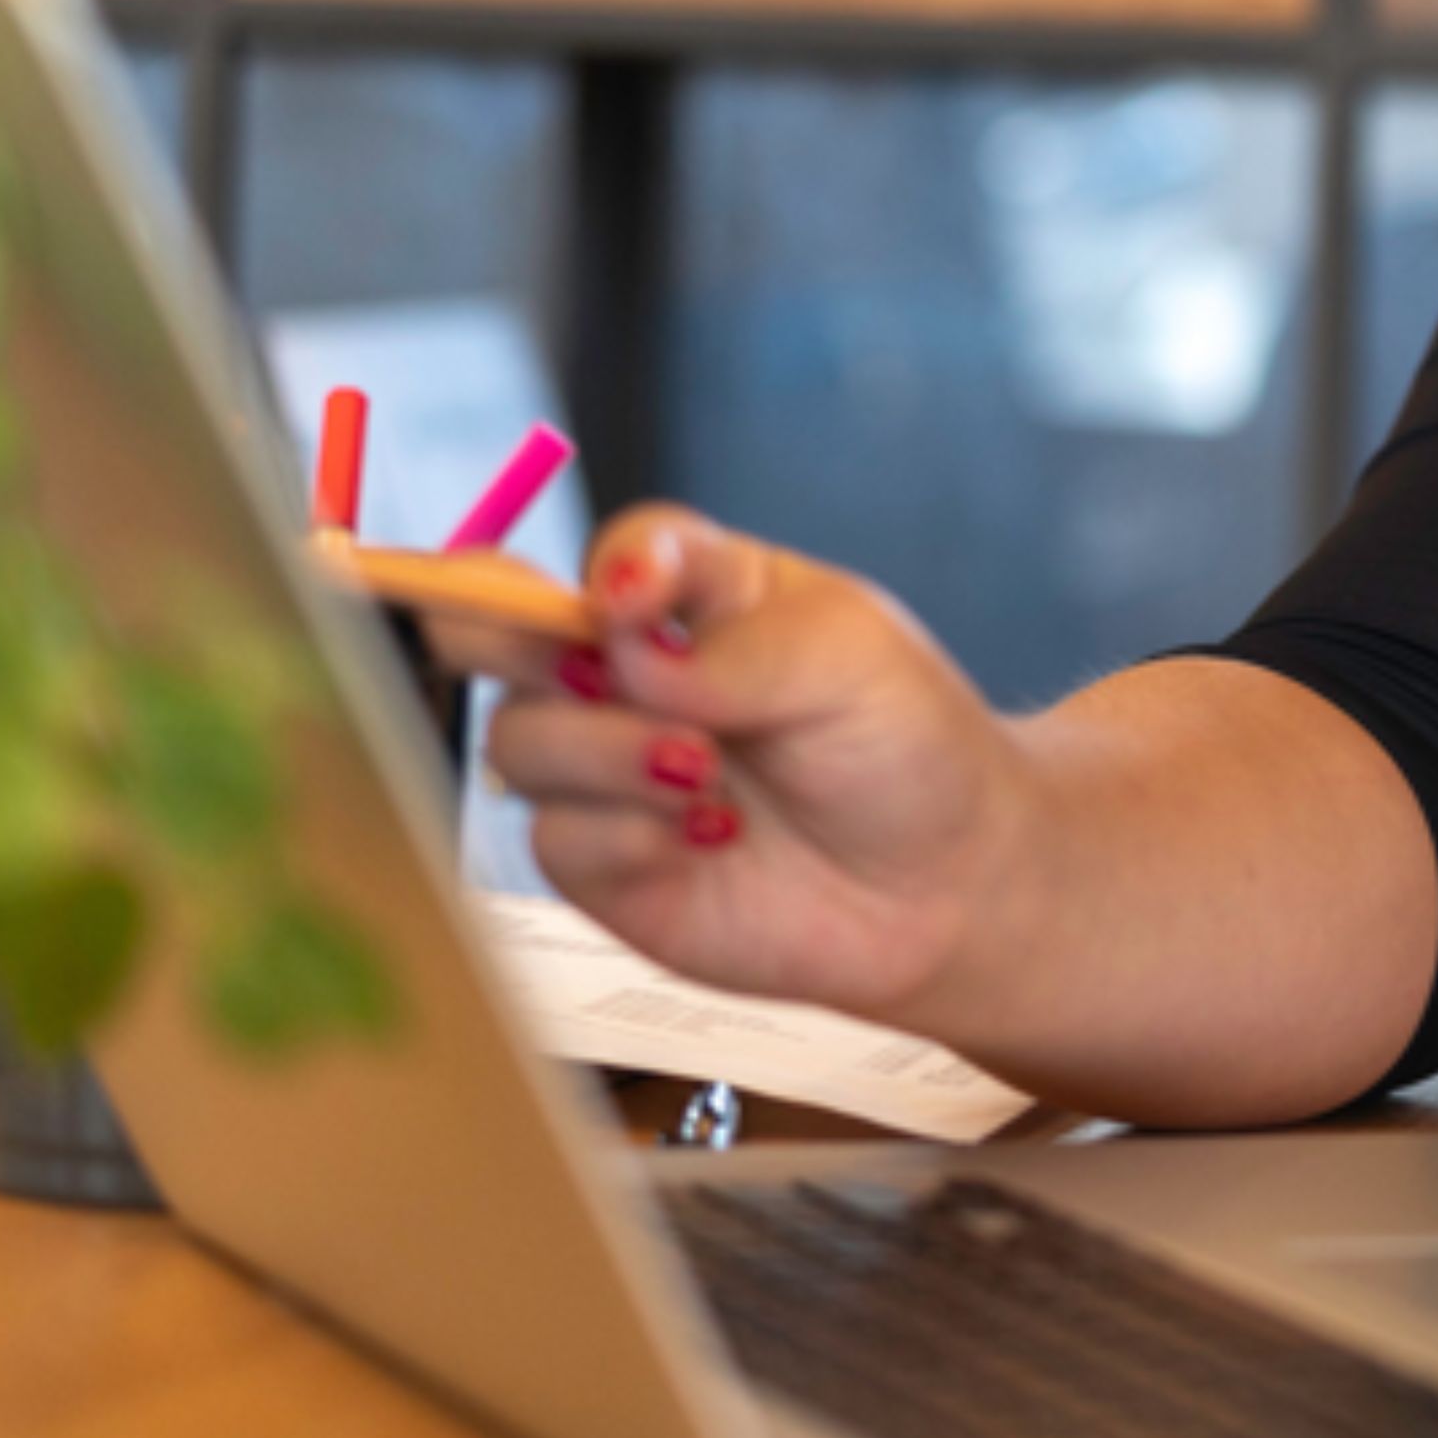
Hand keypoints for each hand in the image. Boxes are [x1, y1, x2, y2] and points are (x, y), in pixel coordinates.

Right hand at [427, 505, 1027, 1028]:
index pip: (616, 553)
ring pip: (516, 738)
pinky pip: (552, 836)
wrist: (943, 884)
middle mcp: (629, 674)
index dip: (611, 568)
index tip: (639, 597)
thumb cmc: (905, 745)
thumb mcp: (845, 655)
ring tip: (706, 773)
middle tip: (599, 673)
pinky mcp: (602, 863)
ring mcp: (605, 767)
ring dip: (603, 752)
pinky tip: (707, 836)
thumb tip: (625, 646)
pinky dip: (624, 834)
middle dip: (512, 638)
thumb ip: (729, 644)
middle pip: (494, 626)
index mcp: (693, 597)